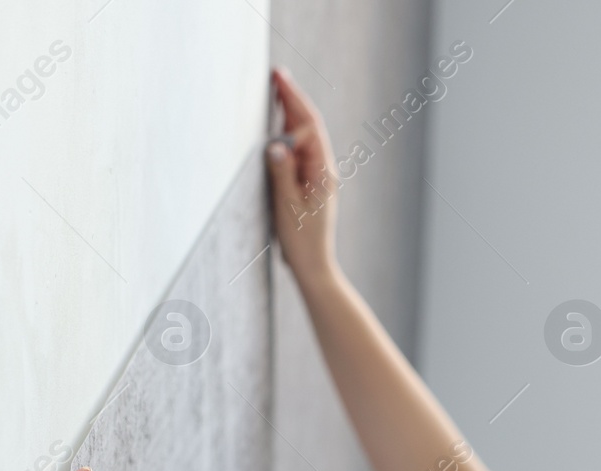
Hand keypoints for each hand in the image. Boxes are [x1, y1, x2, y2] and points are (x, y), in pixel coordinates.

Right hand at [266, 67, 340, 281]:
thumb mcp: (287, 206)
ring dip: (292, 112)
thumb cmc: (301, 241)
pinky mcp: (310, 183)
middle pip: (309, 126)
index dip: (293, 100)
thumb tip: (276, 144)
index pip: (308, 126)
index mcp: (322, 171)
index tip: (278, 79)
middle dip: (293, 99)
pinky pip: (301, 151)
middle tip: (277, 73)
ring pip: (306, 137)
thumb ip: (282, 173)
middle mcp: (323, 169)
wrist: (314, 265)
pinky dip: (290, 133)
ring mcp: (318, 176)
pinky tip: (281, 125)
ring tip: (279, 89)